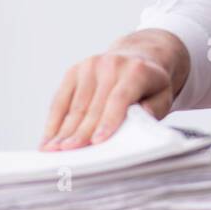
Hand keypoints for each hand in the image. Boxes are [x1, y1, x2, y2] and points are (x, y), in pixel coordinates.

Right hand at [39, 29, 189, 150]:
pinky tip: (48, 137)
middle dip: (80, 132)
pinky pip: (60, 99)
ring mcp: (90, 66)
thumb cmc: (150, 86)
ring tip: (52, 150)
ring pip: (74, 105)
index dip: (108, 121)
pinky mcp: (74, 71)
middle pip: (93, 106)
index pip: (119, 99)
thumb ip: (154, 109)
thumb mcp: (162, 96)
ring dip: (62, 130)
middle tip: (68, 153)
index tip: (97, 142)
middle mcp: (111, 64)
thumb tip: (139, 120)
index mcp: (136, 71)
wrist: (138, 56)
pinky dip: (53, 120)